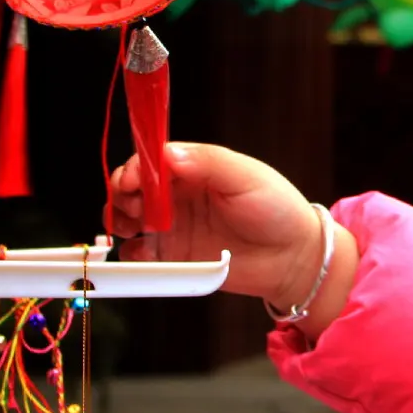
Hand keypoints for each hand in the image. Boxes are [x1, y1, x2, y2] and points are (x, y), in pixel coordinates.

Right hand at [107, 144, 352, 318]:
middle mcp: (178, 195)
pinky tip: (143, 252)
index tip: (131, 181)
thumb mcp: (246, 177)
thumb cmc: (276, 209)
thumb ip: (208, 163)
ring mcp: (174, 226)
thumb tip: (168, 154)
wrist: (292, 258)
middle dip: (122, 194)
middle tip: (133, 207)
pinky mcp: (175, 257)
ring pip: (130, 218)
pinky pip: (142, 254)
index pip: (152, 160)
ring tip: (131, 227)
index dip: (135, 168)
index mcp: (194, 168)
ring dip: (120, 219)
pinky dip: (133, 253)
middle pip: (133, 188)